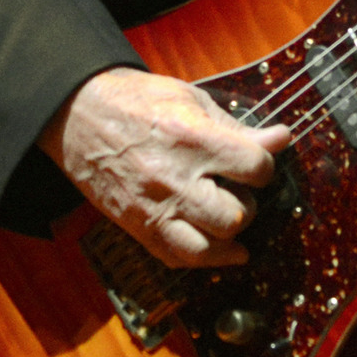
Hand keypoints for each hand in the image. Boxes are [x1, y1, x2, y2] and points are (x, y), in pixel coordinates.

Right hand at [38, 67, 290, 267]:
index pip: (255, 167)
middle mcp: (175, 178)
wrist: (76, 115)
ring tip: (227, 220)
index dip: (264, 166)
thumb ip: (237, 126)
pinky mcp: (138, 226)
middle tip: (236, 190)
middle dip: (248, 204)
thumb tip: (280, 138)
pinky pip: (177, 258)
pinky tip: (212, 245)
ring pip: (210, 247)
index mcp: (192, 138)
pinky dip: (202, 257)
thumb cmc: (135, 100)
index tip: (255, 164)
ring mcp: (154, 208)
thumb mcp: (190, 99)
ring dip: (227, 236)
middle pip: (237, 215)